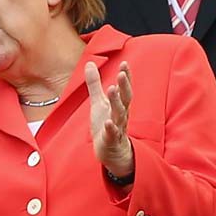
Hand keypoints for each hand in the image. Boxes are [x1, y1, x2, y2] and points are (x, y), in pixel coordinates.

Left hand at [84, 61, 134, 178]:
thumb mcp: (98, 102)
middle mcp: (121, 114)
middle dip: (124, 86)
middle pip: (125, 99)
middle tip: (121, 74)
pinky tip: (107, 122)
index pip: (125, 88)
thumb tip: (89, 63)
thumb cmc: (105, 125)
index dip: (125, 77)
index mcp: (119, 105)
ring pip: (119, 114)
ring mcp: (117, 127)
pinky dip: (110, 128)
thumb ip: (94, 83)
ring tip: (112, 90)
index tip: (124, 63)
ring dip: (116, 102)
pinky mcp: (111, 140)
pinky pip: (112, 134)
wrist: (110, 152)